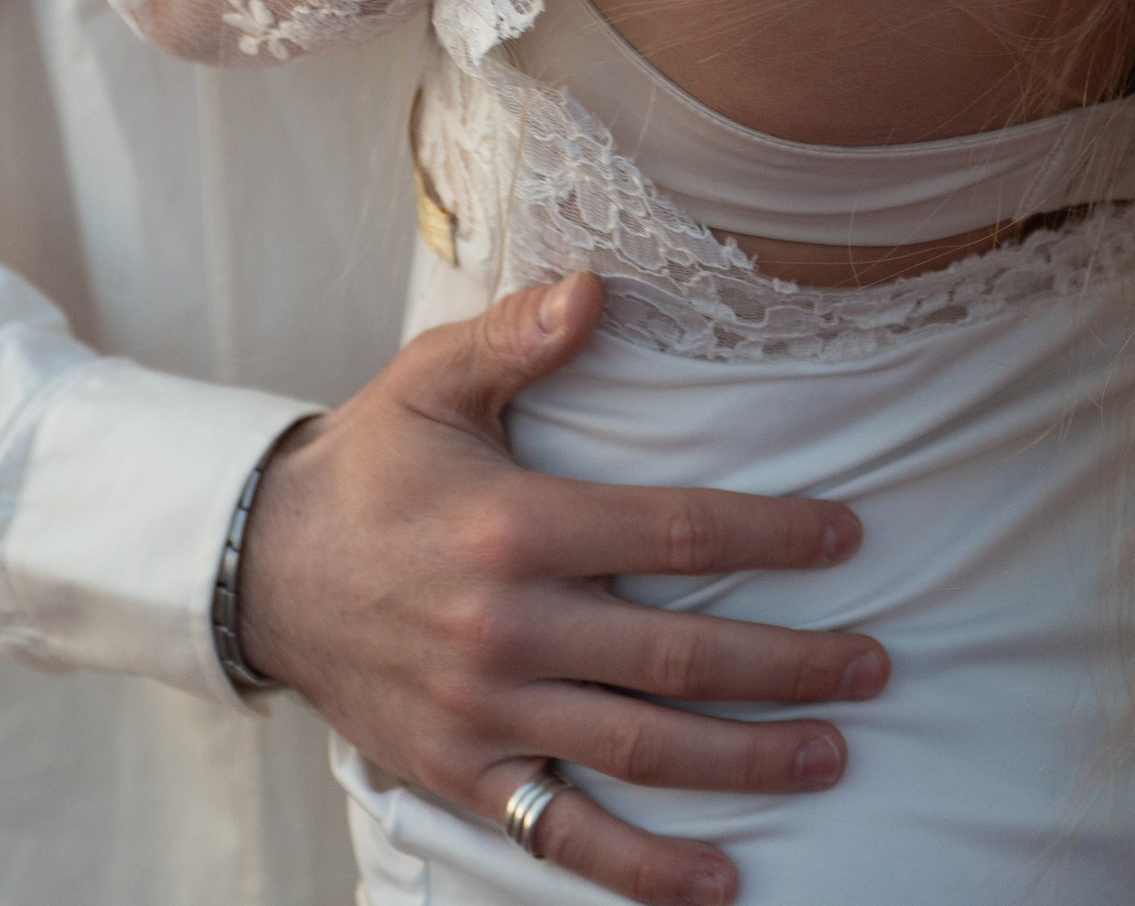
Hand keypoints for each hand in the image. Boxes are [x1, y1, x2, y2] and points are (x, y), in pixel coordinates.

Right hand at [238, 272, 885, 905]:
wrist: (261, 568)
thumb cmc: (369, 463)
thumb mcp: (433, 380)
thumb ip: (519, 337)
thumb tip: (596, 287)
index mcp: (517, 525)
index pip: (674, 534)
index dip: (771, 538)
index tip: (848, 538)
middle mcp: (510, 627)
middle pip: (679, 658)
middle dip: (790, 664)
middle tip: (874, 665)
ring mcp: (489, 714)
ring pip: (642, 751)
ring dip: (747, 762)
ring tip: (831, 756)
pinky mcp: (464, 776)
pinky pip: (565, 837)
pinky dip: (645, 870)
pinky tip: (721, 880)